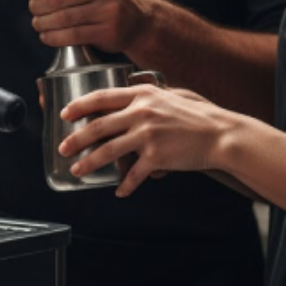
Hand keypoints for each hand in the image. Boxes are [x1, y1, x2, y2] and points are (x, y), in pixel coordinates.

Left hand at [28, 0, 150, 53]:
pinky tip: (47, 36)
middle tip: (34, 9)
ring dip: (43, 23)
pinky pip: (72, 35)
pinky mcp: (108, 31)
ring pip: (62, 18)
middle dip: (37, 6)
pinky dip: (54, 37)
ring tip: (38, 23)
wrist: (139, 18)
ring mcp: (109, 9)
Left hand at [58, 84, 235, 196]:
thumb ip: (149, 97)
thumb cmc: (199, 115)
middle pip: (98, 126)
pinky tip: (120, 191)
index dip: (80, 106)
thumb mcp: (172, 94)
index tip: (65, 114)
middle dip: (76, 138)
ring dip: (89, 162)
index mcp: (142, 94)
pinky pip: (134, 174)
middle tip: (63, 146)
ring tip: (77, 169)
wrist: (222, 135)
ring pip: (108, 150)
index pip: (102, 97)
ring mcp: (148, 135)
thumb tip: (132, 99)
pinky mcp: (157, 156)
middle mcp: (142, 112)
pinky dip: (125, 185)